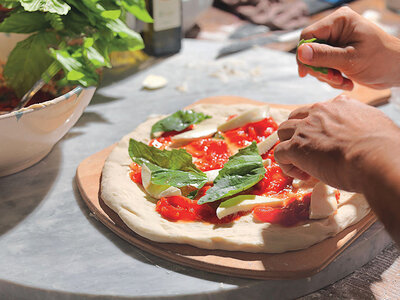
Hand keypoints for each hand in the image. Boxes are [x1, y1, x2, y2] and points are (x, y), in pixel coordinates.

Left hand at [274, 95, 399, 191]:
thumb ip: (362, 124)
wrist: (377, 159)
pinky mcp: (296, 147)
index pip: (318, 111)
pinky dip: (286, 165)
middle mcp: (319, 112)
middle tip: (311, 153)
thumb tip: (363, 133)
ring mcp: (305, 128)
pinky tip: (301, 175)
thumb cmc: (384, 148)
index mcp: (339, 105)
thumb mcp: (375, 124)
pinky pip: (279, 153)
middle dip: (298, 134)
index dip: (318, 129)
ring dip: (289, 147)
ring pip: (283, 131)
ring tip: (303, 165)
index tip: (327, 145)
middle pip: (296, 118)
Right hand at [297, 7, 399, 89]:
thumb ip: (324, 56)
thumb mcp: (350, 60)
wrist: (397, 70)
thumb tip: (300, 53)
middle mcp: (336, 28)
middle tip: (334, 79)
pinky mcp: (338, 53)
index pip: (308, 35)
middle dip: (320, 69)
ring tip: (344, 81)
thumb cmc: (381, 60)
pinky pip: (324, 66)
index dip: (304, 55)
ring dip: (327, 76)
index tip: (306, 73)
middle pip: (310, 50)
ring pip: (316, 61)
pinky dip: (332, 77)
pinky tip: (346, 81)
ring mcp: (337, 41)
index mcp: (340, 21)